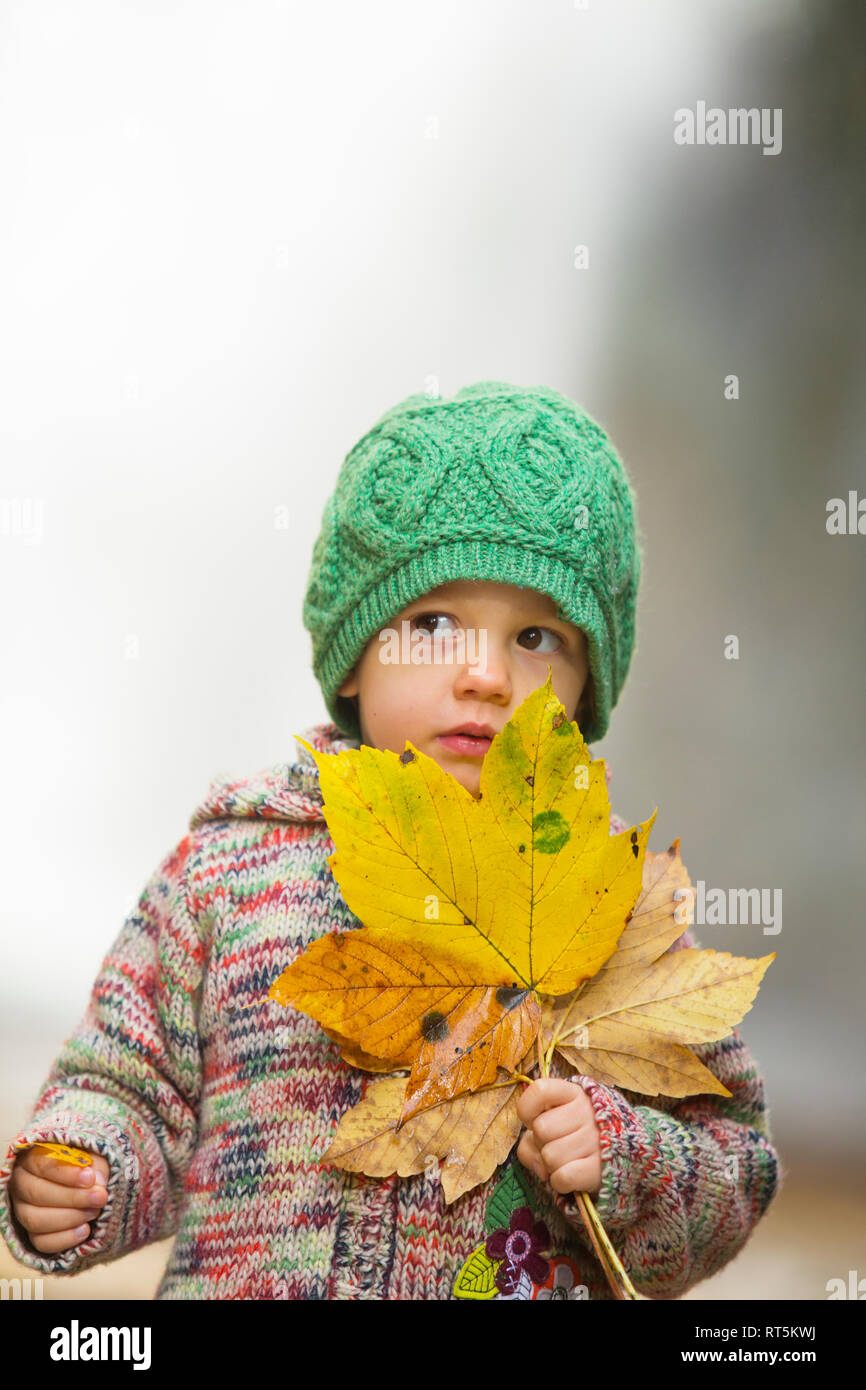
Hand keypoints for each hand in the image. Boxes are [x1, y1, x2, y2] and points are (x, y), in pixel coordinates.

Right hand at [9, 1146, 109, 1253]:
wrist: (89, 1189)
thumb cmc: (88, 1167)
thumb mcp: (94, 1158)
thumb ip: (96, 1165)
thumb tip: (97, 1181)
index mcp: (33, 1157)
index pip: (41, 1164)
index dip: (66, 1173)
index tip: (90, 1178)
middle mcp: (21, 1184)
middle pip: (36, 1194)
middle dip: (72, 1197)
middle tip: (100, 1197)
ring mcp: (23, 1211)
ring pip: (35, 1220)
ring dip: (71, 1217)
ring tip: (94, 1212)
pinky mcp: (32, 1234)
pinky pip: (41, 1242)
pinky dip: (65, 1238)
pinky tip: (85, 1230)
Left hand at [516, 1077, 602, 1198]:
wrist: (619, 1152)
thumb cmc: (574, 1135)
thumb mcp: (553, 1124)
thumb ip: (530, 1141)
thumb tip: (539, 1167)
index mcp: (573, 1093)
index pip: (539, 1091)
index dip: (527, 1109)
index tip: (533, 1120)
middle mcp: (587, 1111)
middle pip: (541, 1129)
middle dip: (541, 1142)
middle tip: (555, 1143)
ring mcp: (596, 1139)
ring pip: (549, 1157)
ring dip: (550, 1165)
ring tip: (565, 1159)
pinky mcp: (599, 1168)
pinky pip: (563, 1177)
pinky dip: (560, 1182)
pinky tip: (570, 1173)